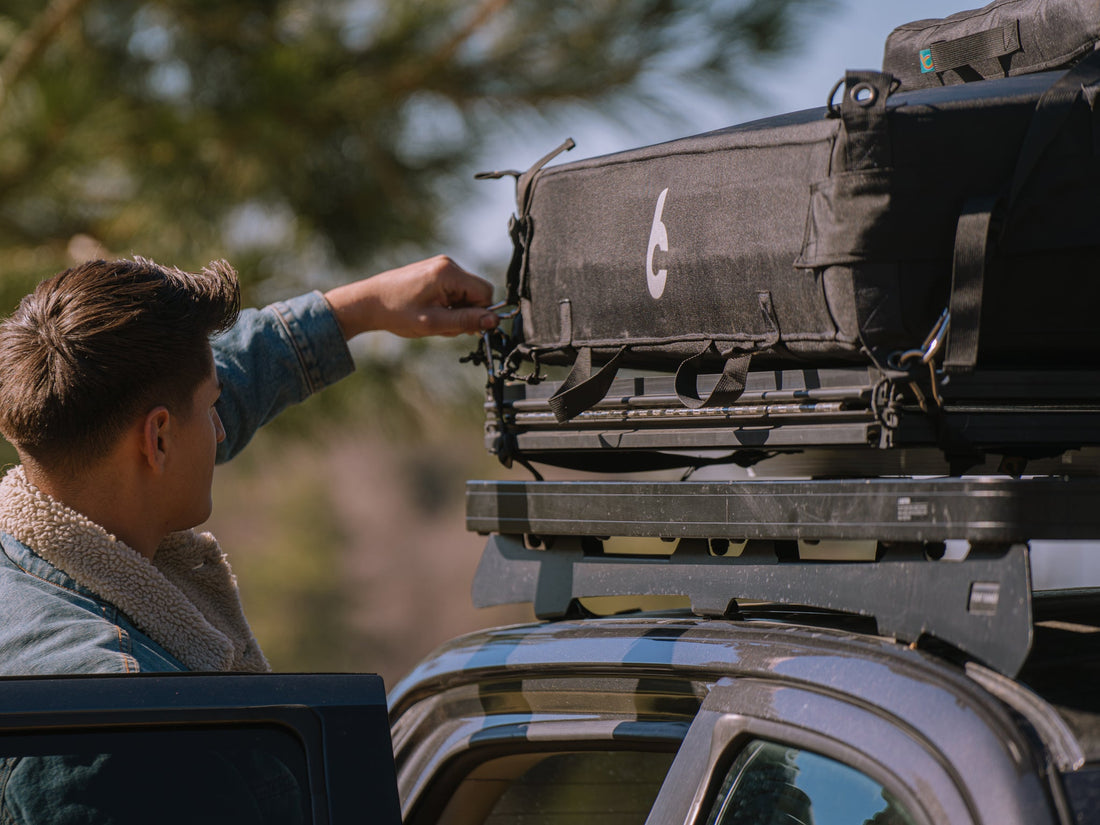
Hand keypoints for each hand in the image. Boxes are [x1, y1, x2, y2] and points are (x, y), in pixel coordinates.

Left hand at [323, 255, 498, 339]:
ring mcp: (441, 266)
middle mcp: (448, 264)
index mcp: (448, 273)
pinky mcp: (435, 271)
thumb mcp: (434, 323)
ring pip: (466, 294)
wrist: (368, 302)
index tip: (463, 328)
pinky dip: (448, 305)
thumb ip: (465, 321)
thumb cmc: (396, 312)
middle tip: (444, 325)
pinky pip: (455, 290)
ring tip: (433, 319)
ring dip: (456, 311)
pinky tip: (430, 311)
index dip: (480, 314)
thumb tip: (494, 321)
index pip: (485, 293)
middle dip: (466, 313)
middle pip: (477, 292)